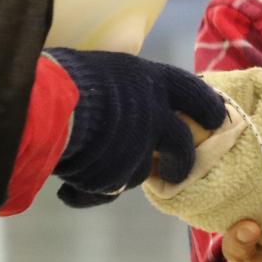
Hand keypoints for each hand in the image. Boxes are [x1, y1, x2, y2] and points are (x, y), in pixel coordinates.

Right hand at [48, 49, 226, 206]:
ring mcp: (137, 150)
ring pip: (140, 172)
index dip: (208, 107)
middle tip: (174, 172)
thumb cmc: (67, 75)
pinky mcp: (114, 178)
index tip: (217, 119)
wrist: (45, 105)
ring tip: (90, 166)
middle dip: (180, 163)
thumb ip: (123, 88)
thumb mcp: (104, 69)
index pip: (195, 93)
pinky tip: (68, 191)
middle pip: (181, 146)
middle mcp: (153, 117)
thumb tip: (119, 96)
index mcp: (153, 81)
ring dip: (119, 172)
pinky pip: (104, 192)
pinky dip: (86, 193)